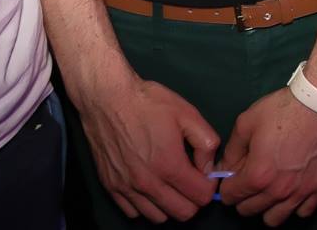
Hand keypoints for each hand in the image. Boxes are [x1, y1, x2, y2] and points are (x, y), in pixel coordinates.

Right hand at [75, 73, 220, 222]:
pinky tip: (149, 185)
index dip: (208, 186)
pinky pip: (133, 212)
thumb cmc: (149, 103)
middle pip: (182, 213)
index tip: (204, 174)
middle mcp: (147, 183)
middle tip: (190, 180)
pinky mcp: (110, 187)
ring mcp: (127, 188)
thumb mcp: (188, 113)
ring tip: (169, 183)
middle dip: (193, 199)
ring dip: (169, 204)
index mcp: (169, 165)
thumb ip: (206, 143)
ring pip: (157, 217)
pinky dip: (145, 205)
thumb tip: (208, 168)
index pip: (201, 198)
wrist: (107, 98)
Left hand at [217, 85, 316, 223]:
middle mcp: (278, 190)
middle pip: (248, 211)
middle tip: (249, 180)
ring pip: (273, 220)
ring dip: (266, 207)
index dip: (227, 185)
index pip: (230, 197)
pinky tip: (291, 191)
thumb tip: (223, 170)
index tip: (232, 177)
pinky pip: (302, 213)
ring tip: (269, 189)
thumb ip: (231, 152)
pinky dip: (294, 206)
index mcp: (257, 174)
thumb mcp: (246, 123)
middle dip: (243, 197)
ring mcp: (301, 192)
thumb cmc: (282, 109)